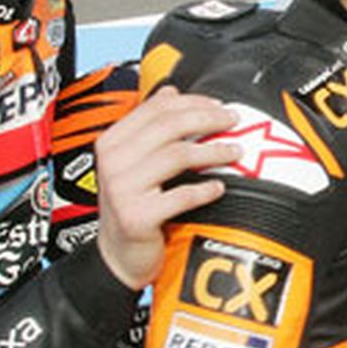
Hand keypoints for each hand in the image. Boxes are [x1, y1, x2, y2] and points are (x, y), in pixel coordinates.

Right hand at [93, 86, 239, 289]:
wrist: (117, 256)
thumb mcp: (131, 162)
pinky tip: (219, 187)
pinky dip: (205, 189)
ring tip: (234, 151)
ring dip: (213, 150)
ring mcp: (123, 190)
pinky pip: (181, 195)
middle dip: (208, 119)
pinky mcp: (137, 217)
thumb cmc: (130, 206)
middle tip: (233, 120)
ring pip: (178, 155)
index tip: (217, 104)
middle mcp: (113, 162)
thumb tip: (169, 91)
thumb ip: (148, 128)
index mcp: (111, 143)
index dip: (192, 102)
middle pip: (169, 126)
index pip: (155, 108)